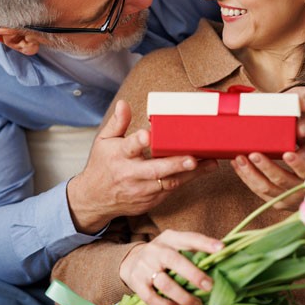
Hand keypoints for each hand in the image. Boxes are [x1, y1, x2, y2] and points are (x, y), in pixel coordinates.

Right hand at [67, 100, 216, 233]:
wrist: (95, 199)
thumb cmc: (102, 165)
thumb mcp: (104, 141)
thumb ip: (117, 123)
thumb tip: (124, 103)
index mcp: (118, 156)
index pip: (129, 147)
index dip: (138, 141)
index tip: (147, 135)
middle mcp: (130, 175)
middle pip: (155, 170)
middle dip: (175, 164)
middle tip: (192, 158)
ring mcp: (141, 190)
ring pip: (168, 183)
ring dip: (190, 174)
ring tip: (209, 163)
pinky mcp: (150, 201)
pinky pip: (171, 190)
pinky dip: (186, 180)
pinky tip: (202, 170)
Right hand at [119, 230, 222, 304]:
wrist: (131, 259)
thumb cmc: (162, 254)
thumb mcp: (175, 244)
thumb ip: (194, 250)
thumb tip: (223, 257)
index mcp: (170, 238)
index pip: (189, 238)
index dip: (205, 243)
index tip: (222, 248)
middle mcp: (156, 250)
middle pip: (174, 261)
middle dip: (193, 275)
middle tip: (209, 286)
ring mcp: (144, 267)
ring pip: (165, 283)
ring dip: (183, 296)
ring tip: (197, 304)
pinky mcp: (137, 283)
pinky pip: (152, 298)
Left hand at [231, 151, 304, 210]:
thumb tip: (297, 126)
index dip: (297, 164)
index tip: (287, 154)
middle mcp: (300, 192)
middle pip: (281, 180)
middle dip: (266, 167)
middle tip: (254, 154)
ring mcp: (287, 200)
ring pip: (265, 187)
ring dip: (250, 172)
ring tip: (239, 158)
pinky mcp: (276, 203)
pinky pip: (258, 190)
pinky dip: (246, 177)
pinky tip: (237, 165)